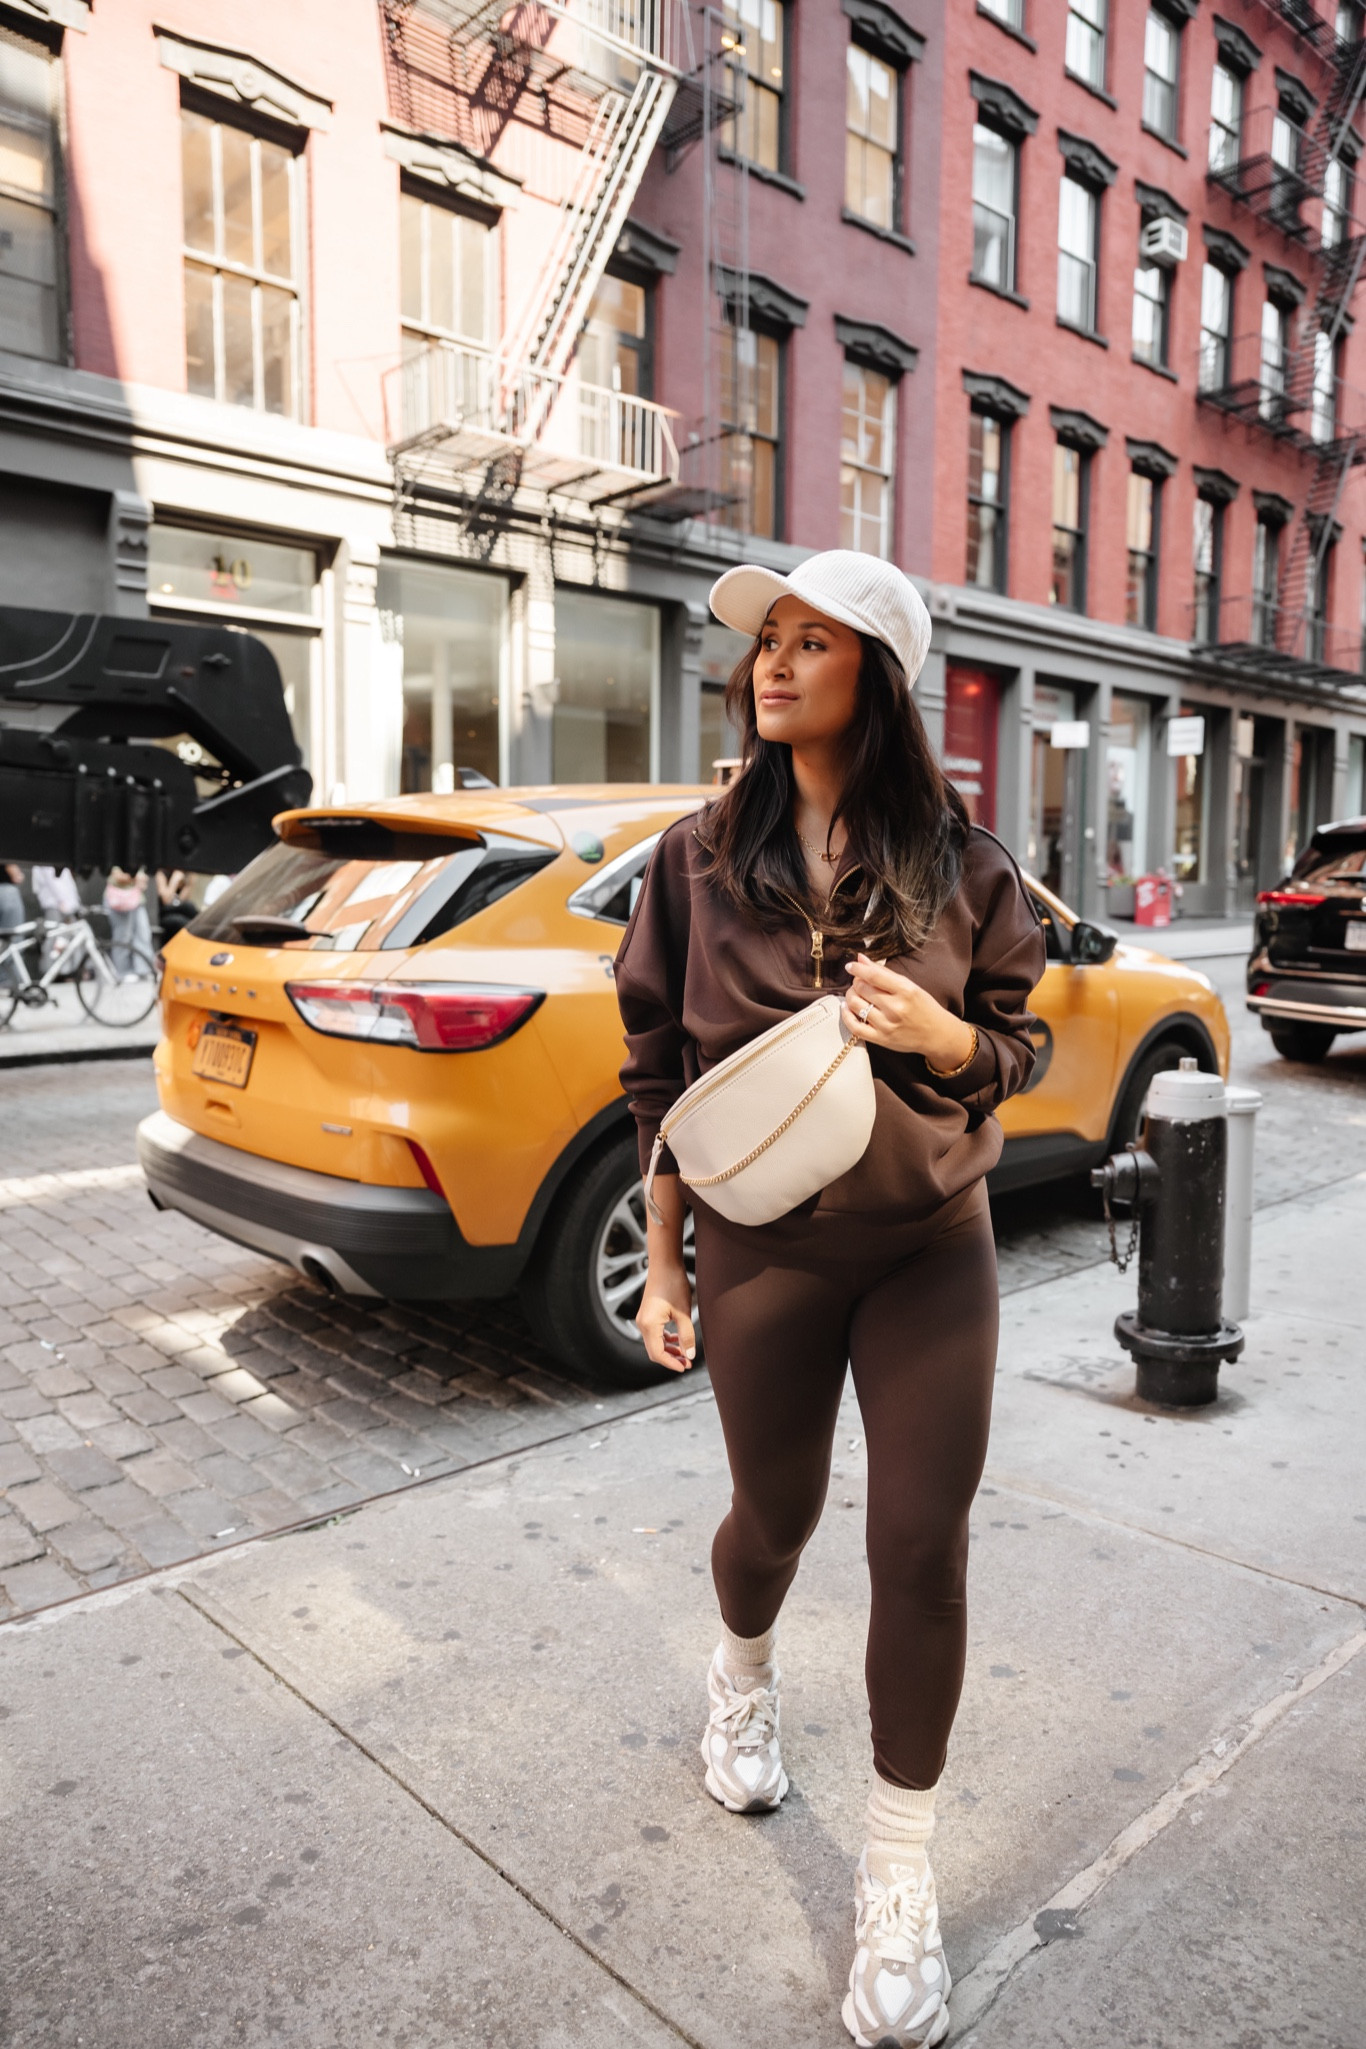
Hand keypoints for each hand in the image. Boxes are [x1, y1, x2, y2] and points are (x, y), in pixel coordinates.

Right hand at [635, 1263, 696, 1372]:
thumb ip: (686, 1336)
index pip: (658, 1354)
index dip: (671, 1363)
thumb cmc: (674, 1285)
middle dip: (671, 1359)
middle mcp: (642, 1324)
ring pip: (655, 1343)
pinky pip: (655, 1334)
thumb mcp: (684, 1313)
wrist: (665, 1265)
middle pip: (654, 1351)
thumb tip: (690, 1355)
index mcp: (649, 1325)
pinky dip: (665, 1340)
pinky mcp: (648, 1315)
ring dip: (669, 1350)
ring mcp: (644, 1319)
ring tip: (685, 1354)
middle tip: (687, 1363)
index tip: (685, 1367)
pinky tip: (678, 1340)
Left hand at [842, 955, 976, 1070]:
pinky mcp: (881, 1039)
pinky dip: (846, 1016)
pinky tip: (847, 1008)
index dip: (857, 969)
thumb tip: (860, 959)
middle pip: (862, 988)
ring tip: (855, 994)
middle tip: (859, 982)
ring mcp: (887, 1025)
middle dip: (856, 982)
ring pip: (855, 1005)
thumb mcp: (910, 986)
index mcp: (906, 990)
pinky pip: (855, 1027)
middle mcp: (896, 1008)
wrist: (936, 1034)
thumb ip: (884, 972)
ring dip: (850, 996)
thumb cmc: (924, 1007)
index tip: (850, 966)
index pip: (874, 975)